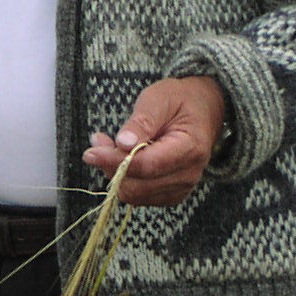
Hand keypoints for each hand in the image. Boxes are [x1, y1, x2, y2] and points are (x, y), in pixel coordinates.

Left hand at [82, 77, 226, 205]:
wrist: (204, 110)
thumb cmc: (181, 100)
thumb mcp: (159, 99)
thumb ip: (141, 122)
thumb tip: (123, 144)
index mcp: (190, 149)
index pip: (147, 166)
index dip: (115, 161)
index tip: (91, 152)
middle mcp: (188, 174)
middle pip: (138, 186)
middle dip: (111, 166)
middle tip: (98, 141)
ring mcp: (181, 188)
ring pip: (135, 194)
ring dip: (115, 173)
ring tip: (109, 145)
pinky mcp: (171, 193)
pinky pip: (140, 196)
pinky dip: (125, 179)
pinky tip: (122, 157)